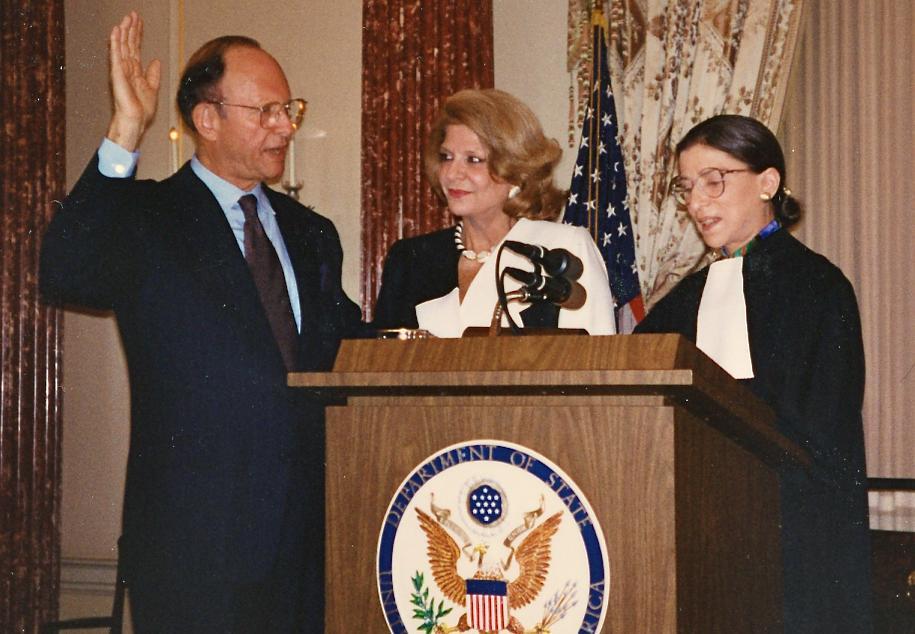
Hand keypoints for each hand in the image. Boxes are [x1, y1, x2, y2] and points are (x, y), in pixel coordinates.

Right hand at [106, 12, 160, 150]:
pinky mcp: (117, 74)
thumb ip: (153, 74)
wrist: (136, 120)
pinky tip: (116, 31)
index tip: (139, 22)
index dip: (138, 35)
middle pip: (129, 44)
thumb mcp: (153, 88)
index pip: (136, 48)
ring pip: (122, 46)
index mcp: (135, 71)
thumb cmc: (142, 109)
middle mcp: (127, 68)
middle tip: (133, 14)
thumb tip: (156, 61)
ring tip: (125, 18)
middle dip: (131, 29)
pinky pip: (116, 55)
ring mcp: (121, 70)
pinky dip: (115, 42)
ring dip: (123, 32)